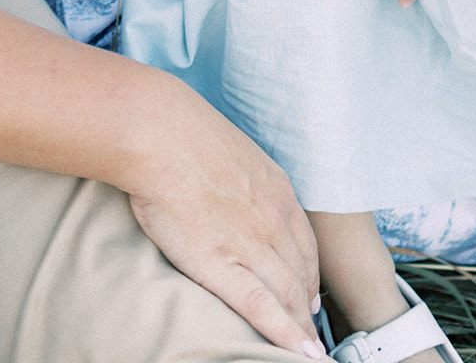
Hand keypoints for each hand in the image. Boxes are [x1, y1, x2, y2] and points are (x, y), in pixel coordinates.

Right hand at [127, 81, 323, 356]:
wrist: (162, 135)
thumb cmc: (183, 136)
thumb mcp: (232, 151)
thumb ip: (242, 177)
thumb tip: (231, 188)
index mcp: (277, 189)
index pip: (304, 242)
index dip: (310, 274)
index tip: (310, 295)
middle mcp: (273, 218)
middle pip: (301, 273)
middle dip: (309, 307)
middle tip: (313, 334)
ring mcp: (250, 242)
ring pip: (288, 294)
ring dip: (302, 328)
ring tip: (307, 354)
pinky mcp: (221, 264)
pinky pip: (260, 307)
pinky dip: (284, 334)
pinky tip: (298, 353)